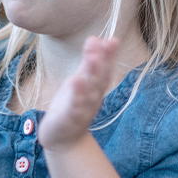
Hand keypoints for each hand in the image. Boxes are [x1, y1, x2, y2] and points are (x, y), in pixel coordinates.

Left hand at [37, 37, 118, 152]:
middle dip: (101, 63)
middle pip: (99, 80)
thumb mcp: (81, 80)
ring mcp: (82, 110)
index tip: (113, 40)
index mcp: (96, 88)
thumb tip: (97, 38)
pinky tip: (75, 81)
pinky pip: (74, 107)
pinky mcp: (69, 119)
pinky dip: (77, 96)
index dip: (110, 56)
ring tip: (92, 60)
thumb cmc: (73, 106)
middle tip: (102, 45)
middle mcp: (93, 98)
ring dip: (92, 77)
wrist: (64, 139)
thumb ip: (90, 62)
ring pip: (89, 93)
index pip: (105, 70)